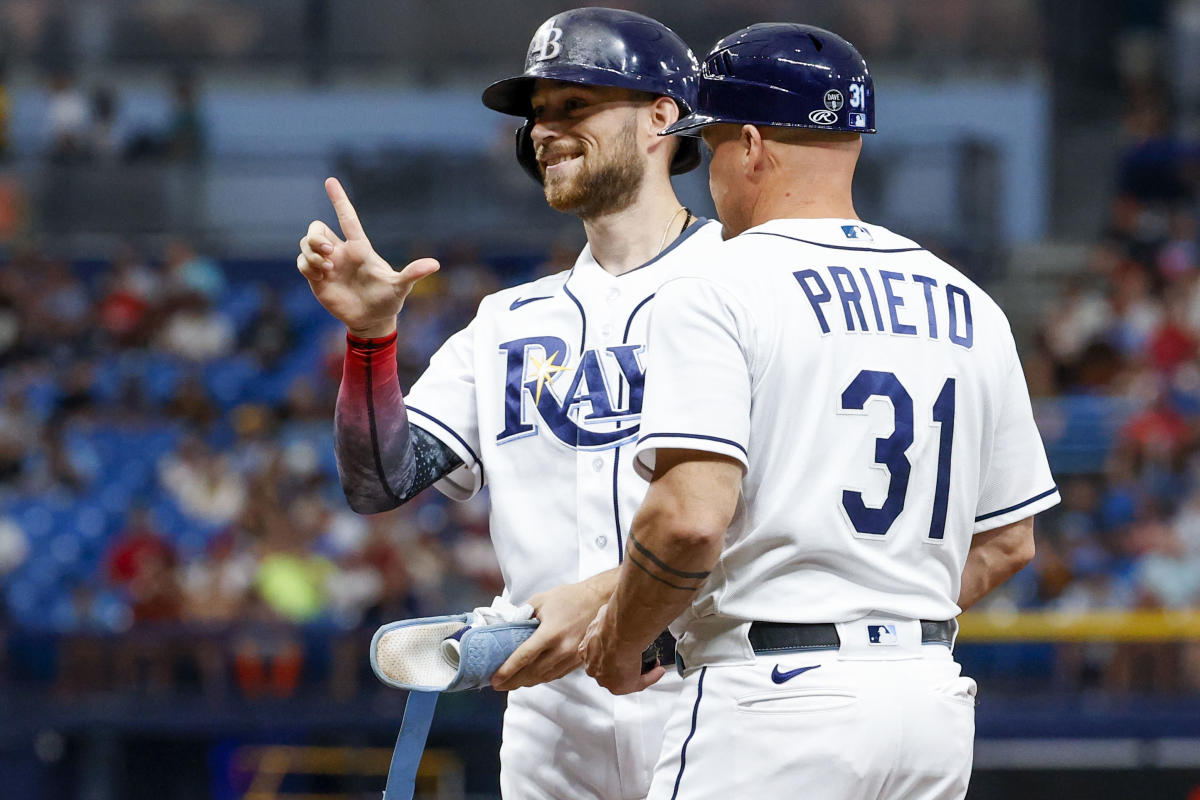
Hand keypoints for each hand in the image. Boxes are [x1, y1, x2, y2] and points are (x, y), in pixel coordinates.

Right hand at [297, 177, 439, 337]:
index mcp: (360, 248)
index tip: (330, 181)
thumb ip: (413, 274)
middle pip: (317, 228)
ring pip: (306, 244)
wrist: (372, 320)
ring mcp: (328, 265)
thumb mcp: (400, 287)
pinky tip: (320, 278)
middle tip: (328, 252)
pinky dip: (307, 267)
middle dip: (315, 236)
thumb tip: (435, 265)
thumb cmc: (388, 300)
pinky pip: (301, 263)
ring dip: (311, 253)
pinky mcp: (317, 279)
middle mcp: (341, 253)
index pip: (347, 218)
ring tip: (327, 270)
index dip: (339, 200)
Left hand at [490, 575, 612, 691]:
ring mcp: (572, 657)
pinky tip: (531, 677)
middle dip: (513, 681)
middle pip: (532, 673)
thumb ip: (522, 616)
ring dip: (526, 682)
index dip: (507, 670)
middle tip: (498, 685)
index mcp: (551, 633)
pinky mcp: (579, 661)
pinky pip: (556, 674)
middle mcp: (563, 649)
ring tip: (511, 683)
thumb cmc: (569, 597)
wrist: (599, 600)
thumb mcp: (541, 600)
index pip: (523, 657)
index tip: (494, 679)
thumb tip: (506, 629)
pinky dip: (541, 678)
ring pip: (544, 677)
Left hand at [580, 602, 664, 695]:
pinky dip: (648, 678)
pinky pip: (636, 684)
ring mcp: (605, 677)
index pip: (598, 655)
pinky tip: (657, 670)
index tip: (626, 646)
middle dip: (626, 662)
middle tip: (640, 655)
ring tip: (652, 662)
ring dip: (637, 670)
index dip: (614, 650)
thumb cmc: (612, 624)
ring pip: (623, 677)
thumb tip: (613, 610)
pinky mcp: (619, 686)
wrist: (617, 636)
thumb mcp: (605, 614)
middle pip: (611, 668)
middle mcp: (593, 666)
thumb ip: (608, 616)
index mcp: (586, 650)